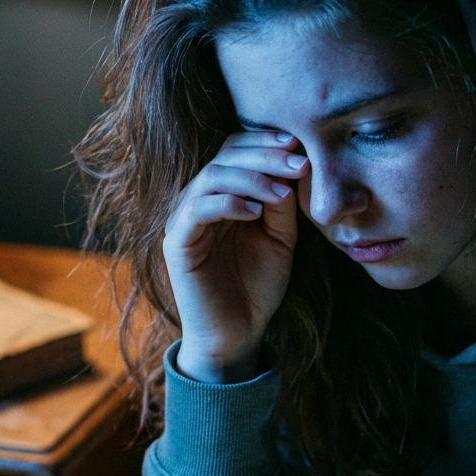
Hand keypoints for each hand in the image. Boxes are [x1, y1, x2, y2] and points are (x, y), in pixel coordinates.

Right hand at [162, 131, 308, 382]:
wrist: (238, 335)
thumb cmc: (258, 287)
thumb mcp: (281, 238)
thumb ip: (282, 204)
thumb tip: (293, 164)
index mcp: (222, 195)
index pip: (233, 150)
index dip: (263, 141)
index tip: (298, 145)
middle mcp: (198, 201)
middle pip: (224, 157)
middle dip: (265, 156)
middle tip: (298, 164)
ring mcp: (184, 220)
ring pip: (211, 177)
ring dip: (251, 178)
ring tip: (281, 193)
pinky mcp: (177, 243)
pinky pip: (197, 209)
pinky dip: (228, 203)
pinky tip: (256, 212)